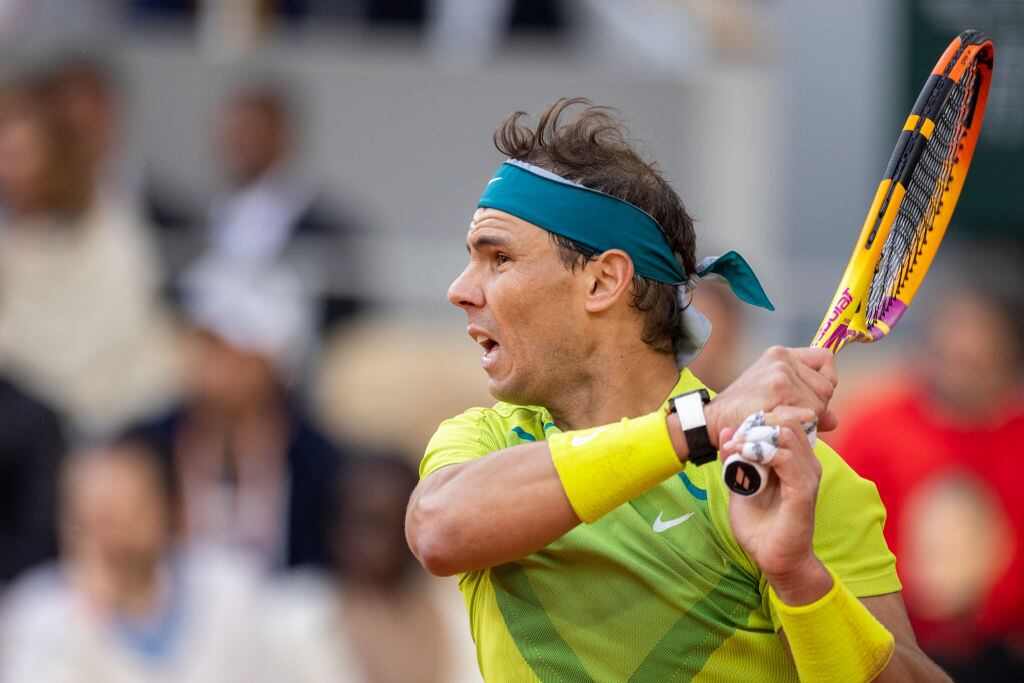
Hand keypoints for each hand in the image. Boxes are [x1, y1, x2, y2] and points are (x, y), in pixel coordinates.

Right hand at [704, 346, 837, 446]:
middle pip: (827, 386)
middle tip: (790, 416)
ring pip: (821, 403)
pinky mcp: (778, 390)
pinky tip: (782, 426)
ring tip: (783, 421)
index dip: (825, 380)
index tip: (814, 396)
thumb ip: (807, 403)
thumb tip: (835, 420)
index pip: (825, 358)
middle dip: (816, 407)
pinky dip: (801, 425)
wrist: (714, 421)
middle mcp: (782, 359)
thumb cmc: (743, 412)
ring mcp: (781, 373)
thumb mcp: (774, 399)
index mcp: (781, 355)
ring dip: (809, 419)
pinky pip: (810, 413)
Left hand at [719, 406, 832, 604]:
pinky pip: (786, 458)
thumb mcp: (739, 484)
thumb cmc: (759, 525)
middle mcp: (806, 463)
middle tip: (732, 441)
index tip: (731, 436)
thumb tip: (726, 431)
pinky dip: (762, 451)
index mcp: (794, 459)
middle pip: (787, 420)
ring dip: (755, 436)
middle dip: (755, 424)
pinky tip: (744, 456)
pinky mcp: (802, 490)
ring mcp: (807, 475)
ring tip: (735, 449)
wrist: (772, 558)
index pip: (782, 420)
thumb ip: (735, 458)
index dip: (756, 420)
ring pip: (787, 433)